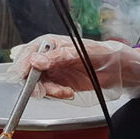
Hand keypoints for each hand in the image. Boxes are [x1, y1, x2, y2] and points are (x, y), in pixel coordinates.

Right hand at [7, 34, 139, 103]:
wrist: (115, 69)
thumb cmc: (100, 53)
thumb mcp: (78, 53)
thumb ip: (56, 57)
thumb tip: (35, 61)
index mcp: (50, 43)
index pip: (28, 53)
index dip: (23, 65)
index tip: (26, 76)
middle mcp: (48, 57)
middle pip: (28, 71)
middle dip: (35, 83)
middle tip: (44, 91)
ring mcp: (52, 71)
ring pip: (37, 84)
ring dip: (49, 91)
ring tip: (64, 91)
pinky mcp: (58, 83)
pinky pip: (49, 92)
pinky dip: (56, 94)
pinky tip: (67, 92)